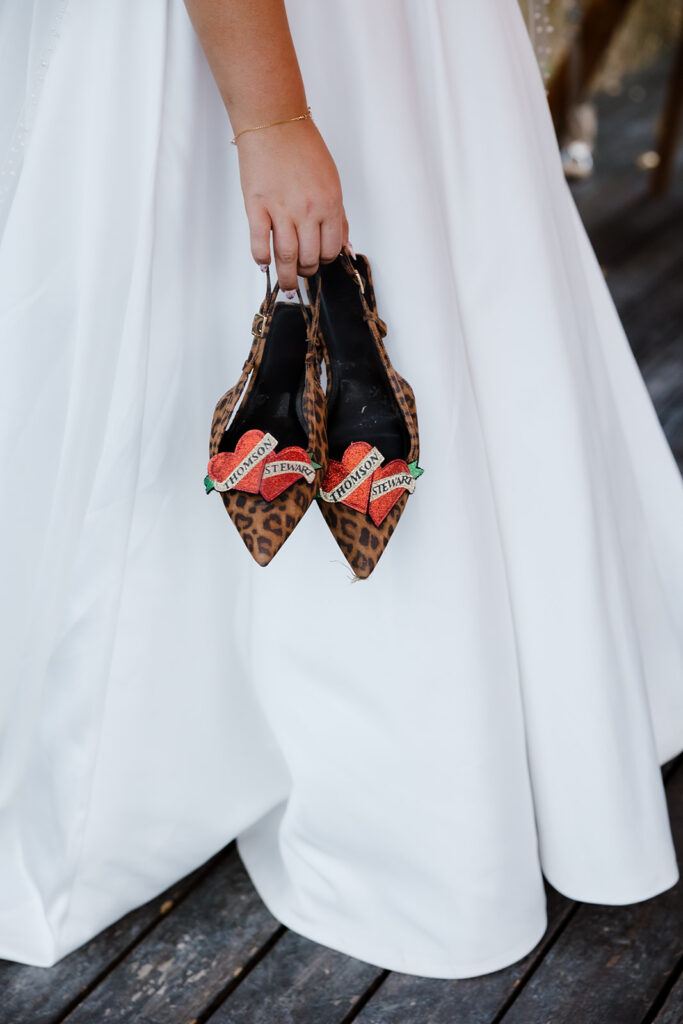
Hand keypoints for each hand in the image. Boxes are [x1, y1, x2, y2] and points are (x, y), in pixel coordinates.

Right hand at [236, 119, 348, 290]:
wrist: (274, 123)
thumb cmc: (303, 148)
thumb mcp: (332, 182)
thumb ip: (337, 216)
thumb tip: (342, 246)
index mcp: (330, 204)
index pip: (331, 249)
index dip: (325, 261)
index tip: (318, 262)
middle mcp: (307, 211)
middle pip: (309, 258)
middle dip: (307, 272)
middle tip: (302, 273)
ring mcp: (281, 210)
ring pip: (286, 258)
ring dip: (286, 275)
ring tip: (286, 280)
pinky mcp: (257, 207)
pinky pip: (260, 244)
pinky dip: (262, 259)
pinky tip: (264, 262)